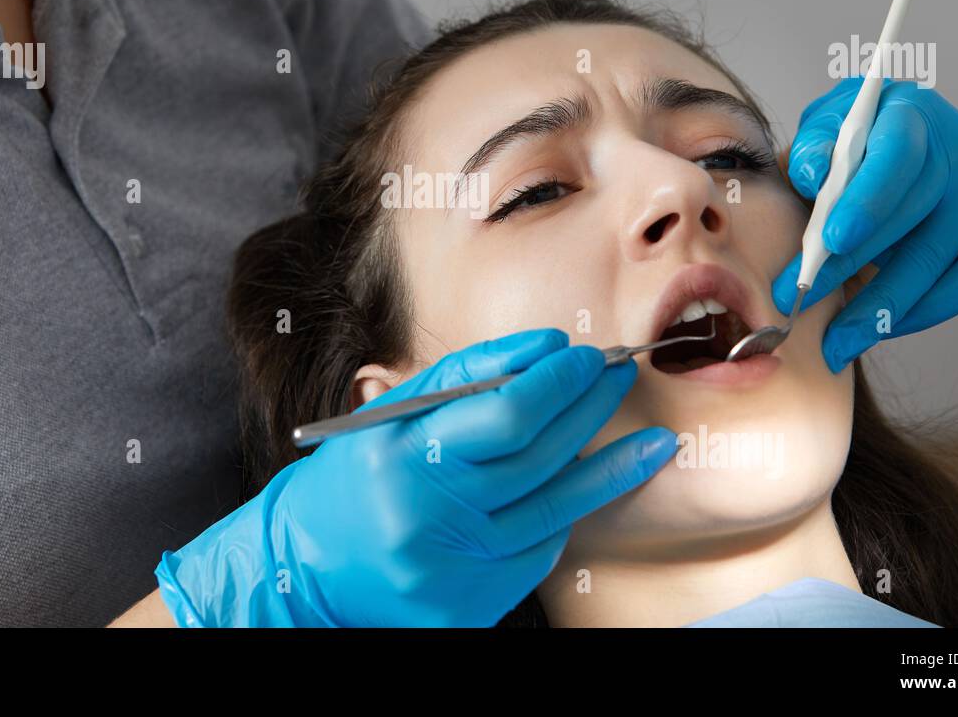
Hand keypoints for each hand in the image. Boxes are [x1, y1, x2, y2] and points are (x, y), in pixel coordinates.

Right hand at [155, 329, 677, 625]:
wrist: (306, 570)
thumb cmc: (354, 478)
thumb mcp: (392, 415)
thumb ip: (466, 375)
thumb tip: (543, 347)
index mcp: (401, 457)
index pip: (505, 413)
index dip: (556, 382)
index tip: (582, 356)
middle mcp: (428, 517)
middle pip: (539, 457)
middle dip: (587, 408)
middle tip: (615, 375)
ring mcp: (452, 570)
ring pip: (555, 510)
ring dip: (610, 469)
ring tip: (651, 440)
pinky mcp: (468, 609)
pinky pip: (537, 553)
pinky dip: (562, 516)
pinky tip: (585, 489)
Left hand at [775, 76, 957, 372]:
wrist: (889, 136)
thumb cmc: (850, 136)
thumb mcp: (822, 129)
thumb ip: (813, 149)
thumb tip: (813, 174)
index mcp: (913, 114)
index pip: (897, 157)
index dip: (867, 200)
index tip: (830, 241)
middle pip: (916, 217)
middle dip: (852, 267)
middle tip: (802, 299)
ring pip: (941, 258)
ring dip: (884, 306)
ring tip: (838, 338)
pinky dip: (927, 310)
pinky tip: (882, 327)